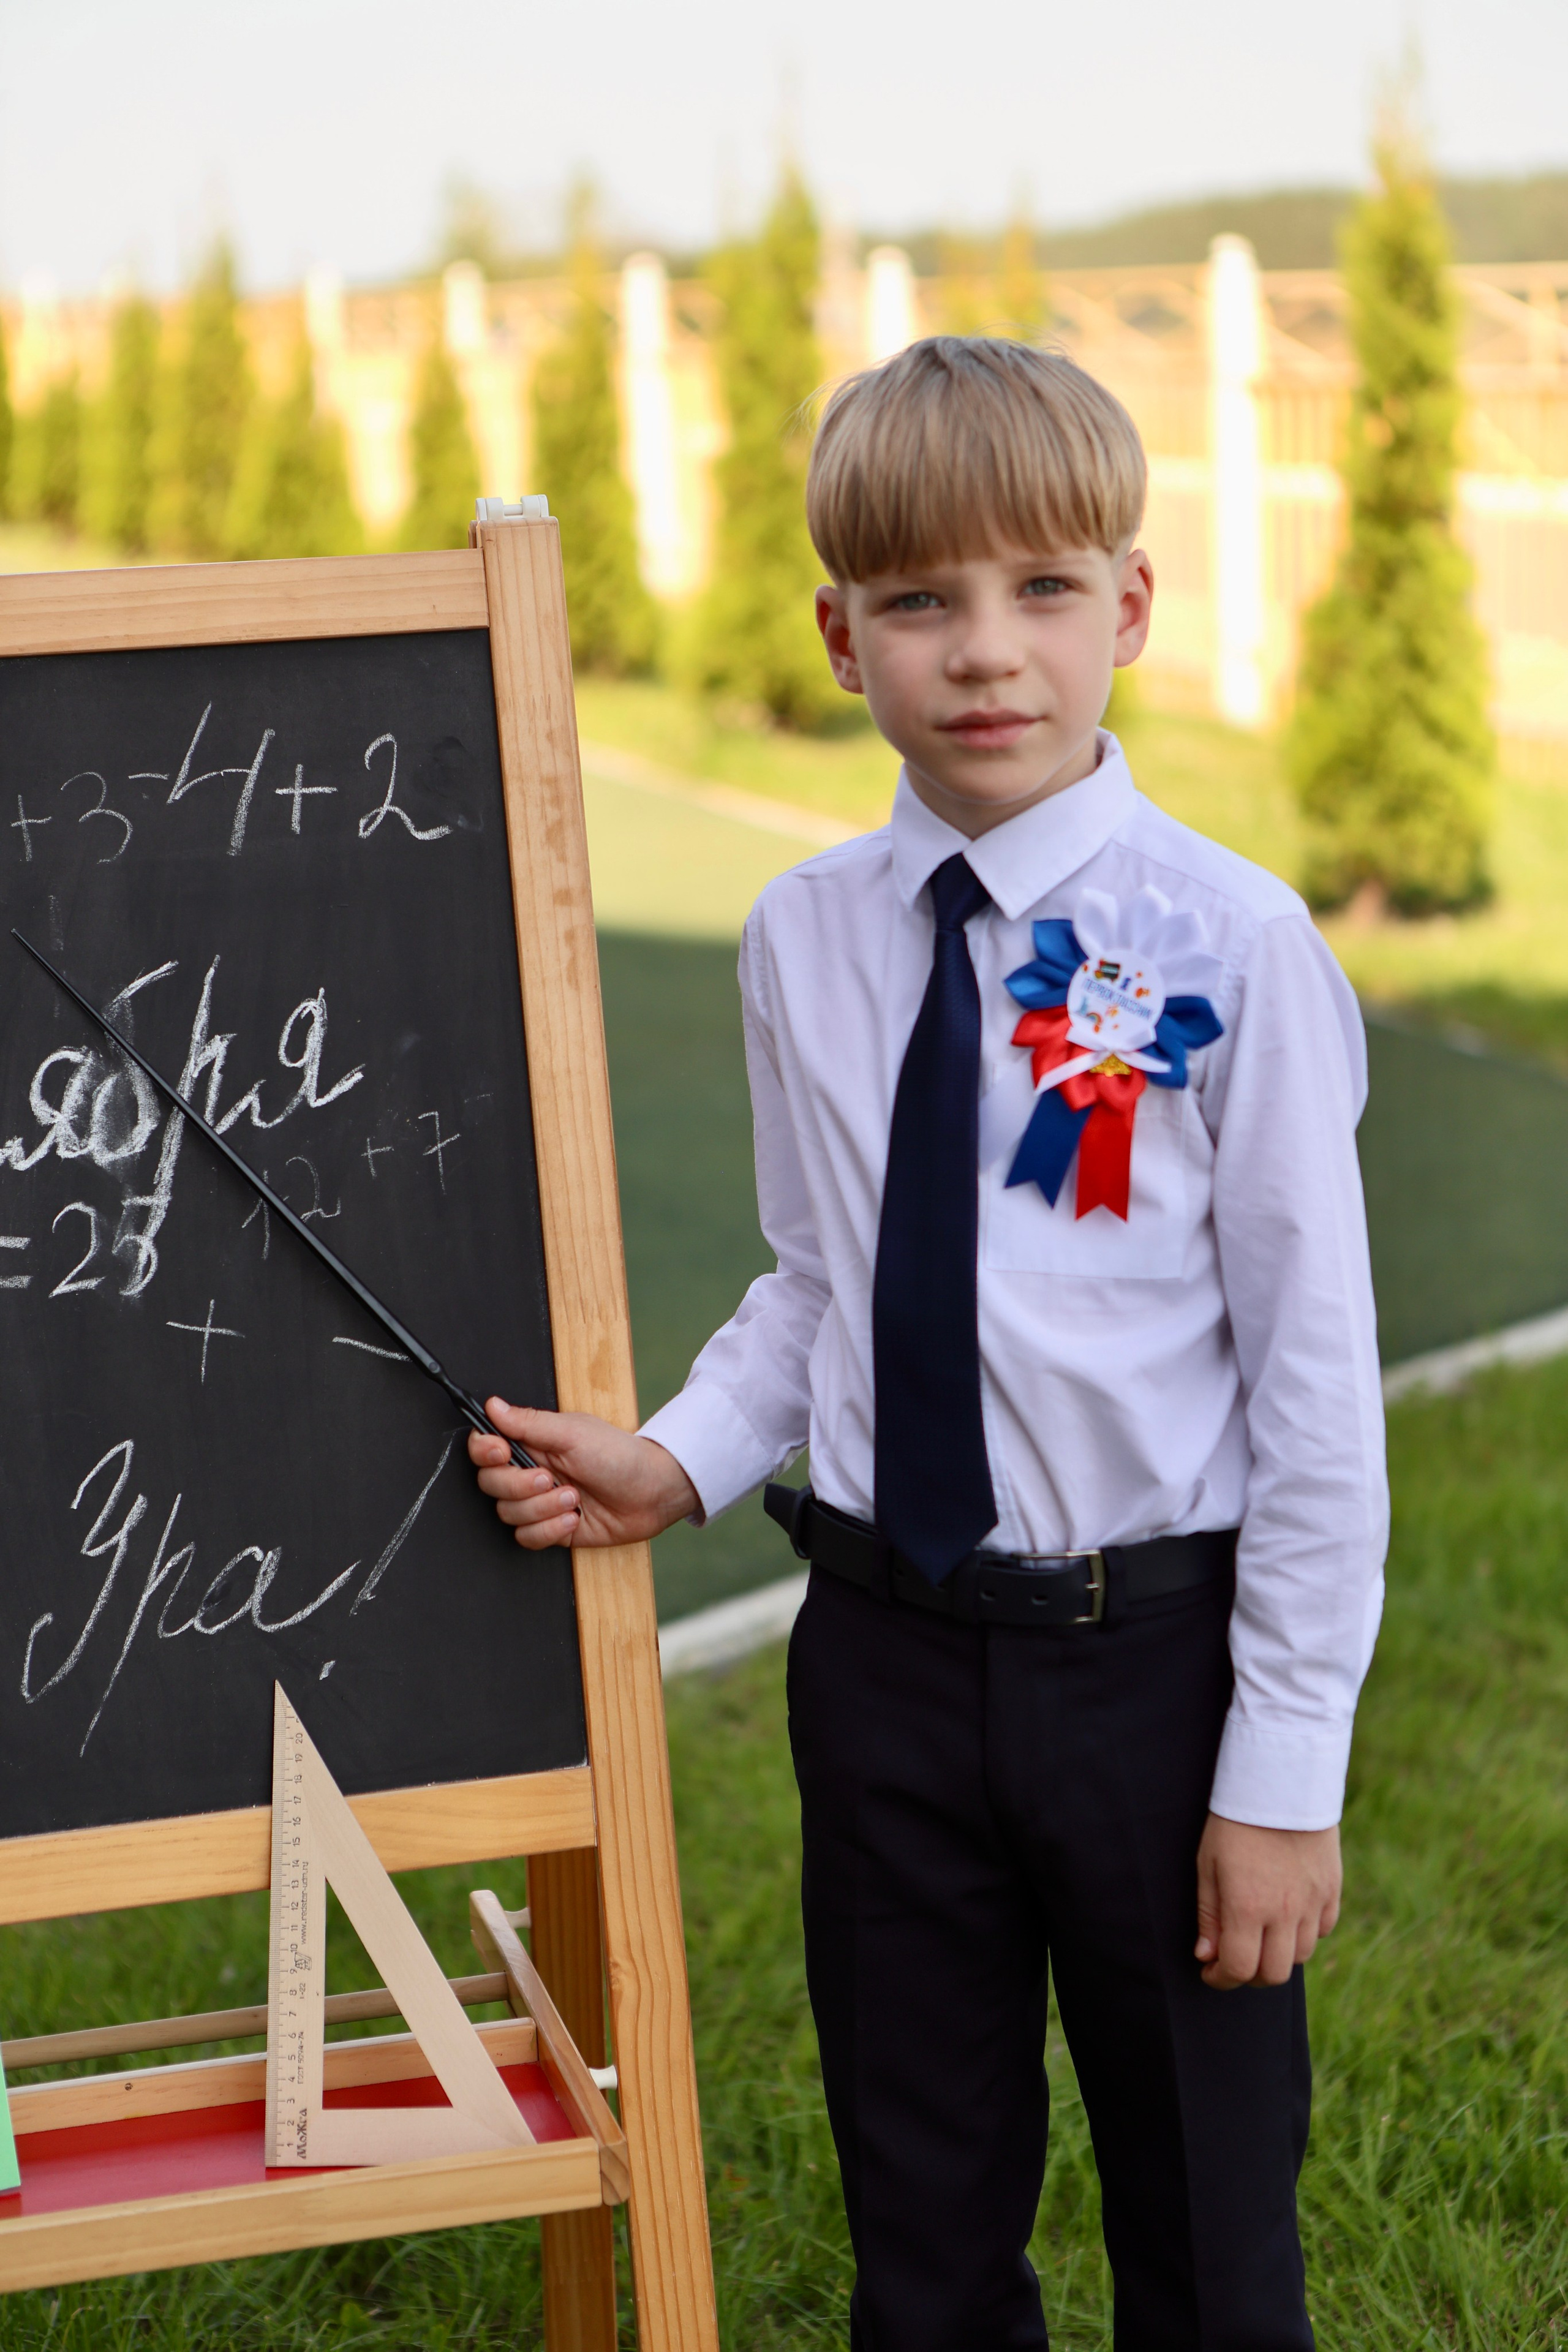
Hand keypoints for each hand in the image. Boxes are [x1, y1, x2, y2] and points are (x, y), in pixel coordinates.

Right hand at [468, 1397, 699, 1549]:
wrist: (652, 1493)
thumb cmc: (619, 1455)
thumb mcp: (573, 1432)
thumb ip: (529, 1422)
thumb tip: (493, 1405)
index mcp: (532, 1443)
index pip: (486, 1446)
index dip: (485, 1451)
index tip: (502, 1451)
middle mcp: (531, 1472)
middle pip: (490, 1484)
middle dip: (519, 1485)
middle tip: (550, 1477)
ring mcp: (539, 1502)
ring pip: (508, 1514)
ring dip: (541, 1508)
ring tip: (573, 1498)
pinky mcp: (551, 1529)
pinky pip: (527, 1537)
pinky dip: (549, 1529)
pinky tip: (574, 1519)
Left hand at [1194, 1813, 1340, 1989]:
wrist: (1281, 1782)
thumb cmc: (1236, 1821)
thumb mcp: (1208, 1864)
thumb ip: (1209, 1915)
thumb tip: (1207, 1957)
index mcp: (1248, 1907)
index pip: (1239, 1969)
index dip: (1221, 1979)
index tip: (1211, 1971)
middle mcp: (1285, 1912)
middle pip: (1274, 1974)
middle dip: (1250, 1975)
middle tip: (1235, 1959)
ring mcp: (1313, 1902)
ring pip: (1300, 1955)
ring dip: (1278, 1954)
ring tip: (1260, 1934)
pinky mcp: (1332, 1889)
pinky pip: (1323, 1929)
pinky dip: (1305, 1932)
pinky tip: (1288, 1915)